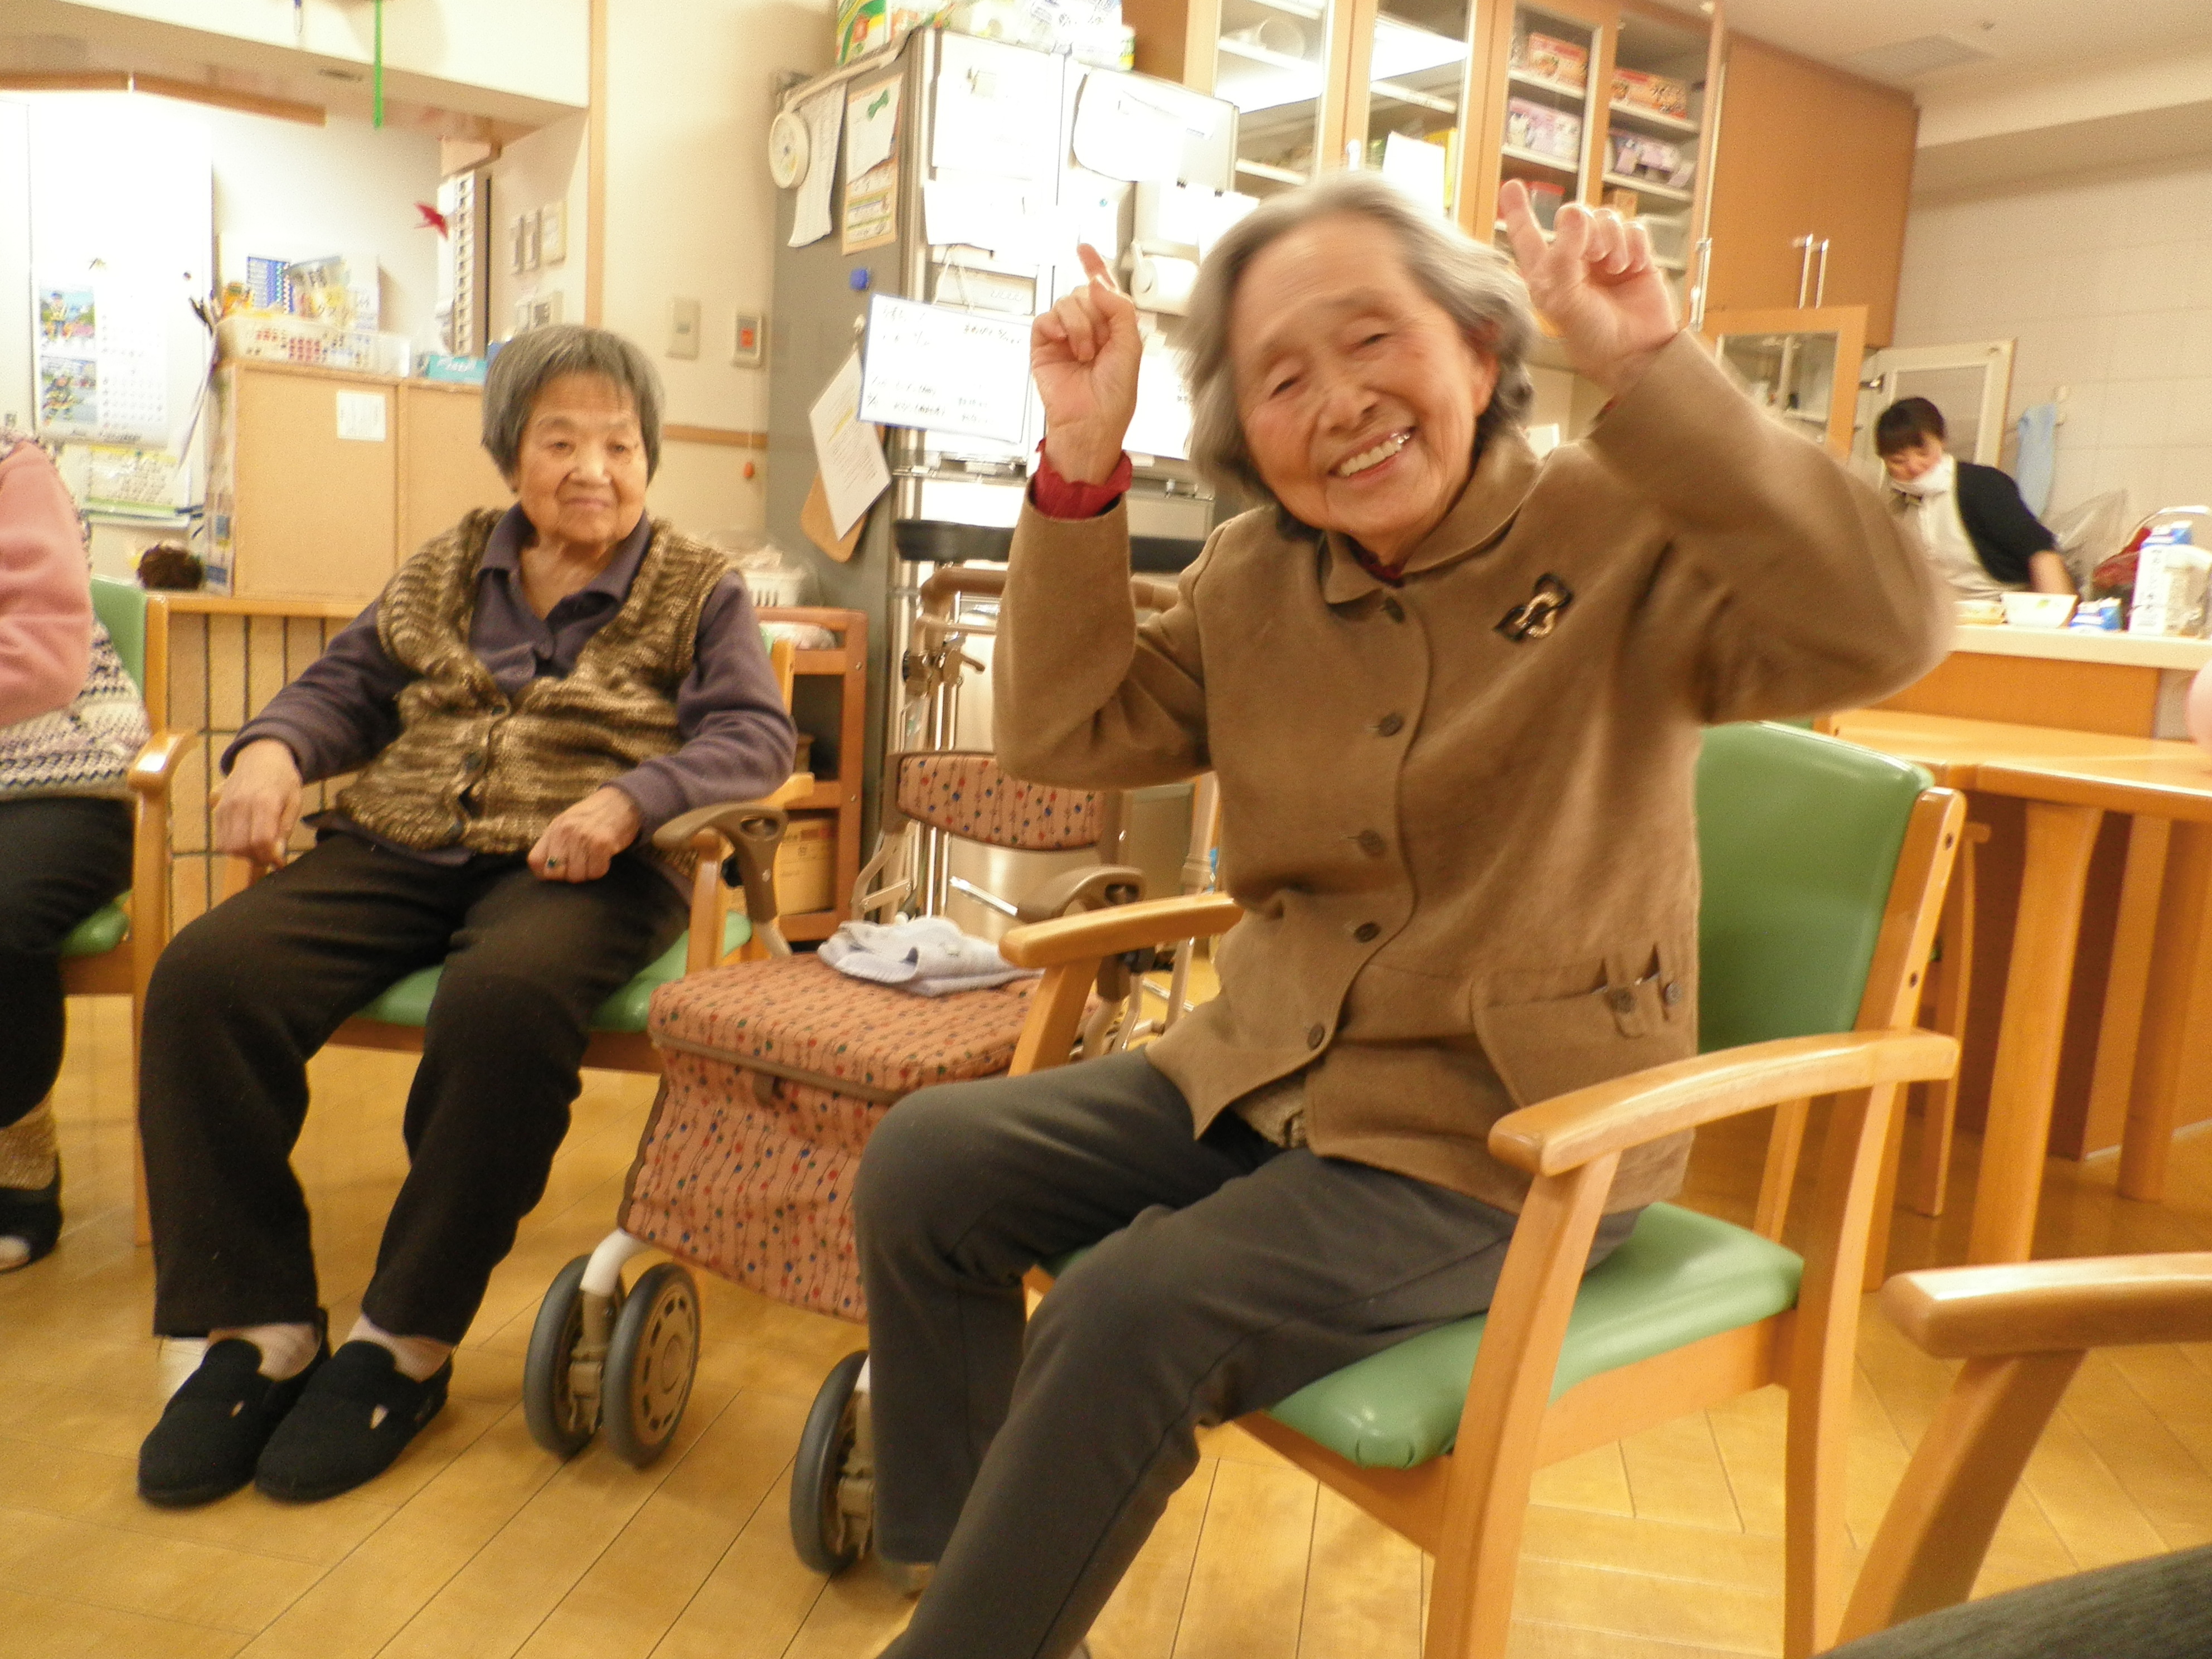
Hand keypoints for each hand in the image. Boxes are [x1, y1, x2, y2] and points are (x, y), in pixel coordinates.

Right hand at [214, 739, 302, 866]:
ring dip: (244, 854)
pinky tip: (247, 840)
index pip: (261, 840)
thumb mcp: (294, 801)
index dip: (270, 857)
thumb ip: (285, 828)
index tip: (279, 862)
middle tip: (269, 856)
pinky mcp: (216, 809)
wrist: (260, 756)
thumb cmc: (282, 778)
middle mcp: (240, 805)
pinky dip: (232, 846)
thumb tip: (276, 854)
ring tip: (259, 848)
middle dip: (257, 858)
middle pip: (241, 846)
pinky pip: (219, 838)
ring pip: (227, 845)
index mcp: (264, 802)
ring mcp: (225, 807)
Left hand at [528, 786, 642, 882]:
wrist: (622, 802)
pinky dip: (601, 869)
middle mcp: (565, 832)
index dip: (545, 872)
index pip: (535, 861)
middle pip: (555, 873)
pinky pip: (596, 872)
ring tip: (593, 858)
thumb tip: (546, 870)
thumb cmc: (594, 817)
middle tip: (580, 864)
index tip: (558, 870)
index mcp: (554, 828)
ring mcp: (583, 838)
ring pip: (576, 876)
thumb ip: (554, 843)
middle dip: (567, 875)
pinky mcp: (602, 844)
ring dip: (586, 872)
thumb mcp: (567, 823)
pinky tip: (603, 857)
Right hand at [1032, 243, 1141, 483]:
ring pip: (1067, 303)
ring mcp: (1064, 337)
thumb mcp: (1131, 348)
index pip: (1101, 290)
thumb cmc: (1114, 398)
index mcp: (1111, 328)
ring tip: (1085, 353)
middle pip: (1084, 293)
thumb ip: (1120, 310)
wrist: (1090, 424)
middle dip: (1094, 313)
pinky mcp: (1044, 345)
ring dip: (1080, 326)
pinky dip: (1058, 326)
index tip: (1084, 249)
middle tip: (1099, 342)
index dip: (1094, 267)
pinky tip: (1065, 342)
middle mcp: (1088, 329)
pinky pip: (1046, 319)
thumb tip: (1097, 284)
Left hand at [1499, 180, 1678, 398]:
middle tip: (1595, 256)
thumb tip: (1575, 215)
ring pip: (1607, 218)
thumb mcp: (1565, 300)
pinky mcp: (1635, 256)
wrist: (1636, 351)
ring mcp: (1606, 257)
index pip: (1528, 235)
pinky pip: (1634, 228)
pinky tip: (1632, 267)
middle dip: (1586, 228)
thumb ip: (1562, 257)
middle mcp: (1575, 261)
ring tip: (1615, 268)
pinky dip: (1634, 245)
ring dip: (1612, 239)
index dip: (1518, 211)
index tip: (1511, 186)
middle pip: (1576, 215)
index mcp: (1548, 273)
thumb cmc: (1593, 336)